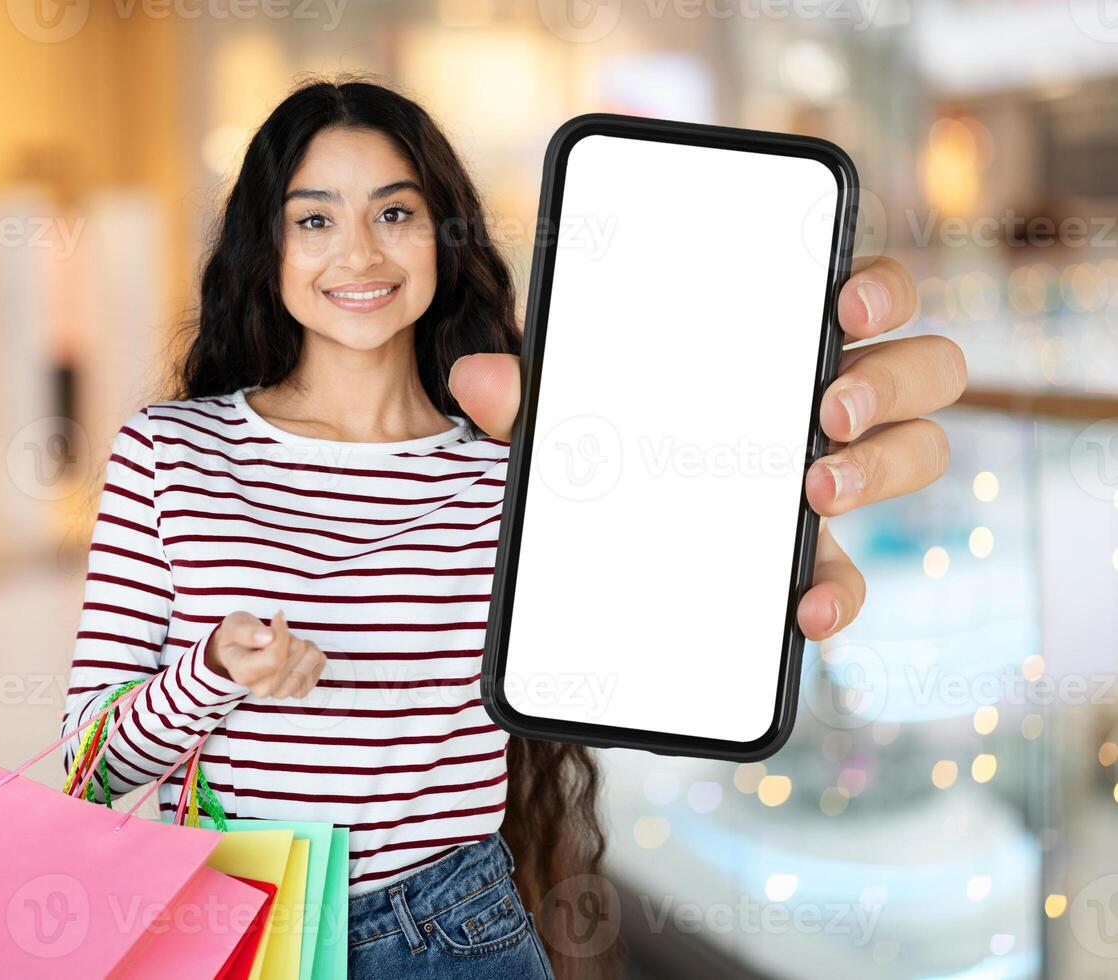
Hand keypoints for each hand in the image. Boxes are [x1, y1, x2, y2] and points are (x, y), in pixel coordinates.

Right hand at [205, 610, 326, 698]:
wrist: (242, 651)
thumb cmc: (238, 636)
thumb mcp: (235, 625)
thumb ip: (247, 631)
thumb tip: (268, 637)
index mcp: (243, 673)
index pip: (274, 658)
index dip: (282, 634)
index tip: (278, 616)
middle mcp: (261, 688)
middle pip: (293, 661)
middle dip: (291, 640)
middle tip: (277, 634)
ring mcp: (280, 692)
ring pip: (308, 667)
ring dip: (304, 648)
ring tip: (290, 642)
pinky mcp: (297, 691)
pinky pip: (317, 672)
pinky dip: (314, 658)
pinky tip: (302, 651)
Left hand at [447, 254, 966, 642]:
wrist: (604, 539)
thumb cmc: (609, 436)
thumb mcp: (566, 413)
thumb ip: (530, 394)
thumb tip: (479, 378)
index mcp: (781, 343)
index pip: (864, 291)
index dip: (880, 285)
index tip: (845, 301)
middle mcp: (827, 401)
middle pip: (924, 367)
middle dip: (892, 379)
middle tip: (827, 408)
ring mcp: (830, 476)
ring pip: (919, 452)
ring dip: (885, 467)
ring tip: (815, 487)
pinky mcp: (810, 556)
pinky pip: (854, 574)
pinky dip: (841, 593)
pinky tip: (803, 610)